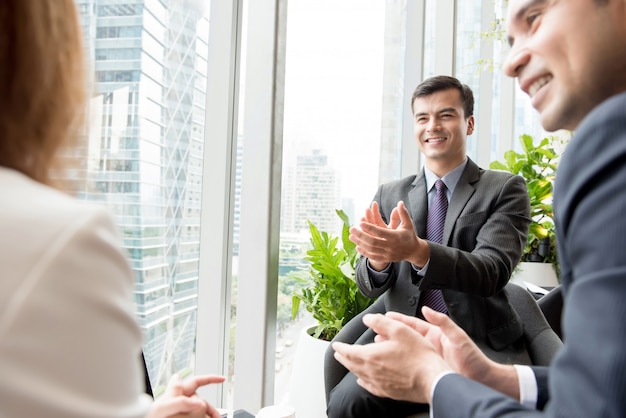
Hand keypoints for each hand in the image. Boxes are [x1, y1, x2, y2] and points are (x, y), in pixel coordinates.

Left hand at [147, 374, 225, 417]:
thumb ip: (181, 402)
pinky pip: (198, 417)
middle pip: (201, 400)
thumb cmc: (146, 416)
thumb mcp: (163, 407)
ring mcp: (181, 411)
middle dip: (208, 407)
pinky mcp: (182, 417)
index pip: (197, 381)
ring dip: (206, 414)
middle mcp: (180, 400)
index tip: (222, 379)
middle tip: (213, 416)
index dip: (210, 378)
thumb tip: (199, 401)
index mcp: (176, 392)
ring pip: (200, 411)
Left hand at [332, 313, 450, 403]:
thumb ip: (381, 322)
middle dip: (343, 357)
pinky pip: (369, 386)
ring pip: (358, 375)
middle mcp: (372, 371)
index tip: (336, 345)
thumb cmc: (419, 356)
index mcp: (371, 356)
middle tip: (338, 353)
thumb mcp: (400, 329)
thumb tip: (367, 319)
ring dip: (351, 367)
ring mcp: (379, 383)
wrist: (432, 380)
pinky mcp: (387, 392)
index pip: (349, 351)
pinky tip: (362, 381)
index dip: (341, 347)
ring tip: (347, 363)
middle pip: (351, 364)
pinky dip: (362, 381)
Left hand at [349, 201, 428, 267]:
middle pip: (373, 241)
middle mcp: (391, 246)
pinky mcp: (386, 259)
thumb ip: (403, 213)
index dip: (370, 227)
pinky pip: (373, 257)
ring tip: (351, 236)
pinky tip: (357, 247)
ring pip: (371, 249)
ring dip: (360, 243)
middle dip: (361, 235)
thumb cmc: (409, 235)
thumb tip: (400, 202)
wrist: (414, 251)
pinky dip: (365, 252)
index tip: (360, 222)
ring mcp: (388, 254)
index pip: (380, 232)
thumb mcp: (408, 224)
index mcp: (395, 236)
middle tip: (351, 229)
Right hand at [386, 308, 493, 381]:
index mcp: (435, 334)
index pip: (413, 324)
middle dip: (390, 333)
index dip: (399, 320)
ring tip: (377, 344)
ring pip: (404, 351)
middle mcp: (429, 345)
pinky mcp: (426, 371)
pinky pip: (409, 365)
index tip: (386, 316)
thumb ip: (443, 321)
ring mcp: (426, 359)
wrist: (480, 380)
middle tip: (375, 330)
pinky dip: (398, 363)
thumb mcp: (458, 336)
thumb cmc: (473, 359)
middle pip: (405, 337)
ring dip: (391, 347)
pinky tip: (389, 363)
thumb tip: (428, 309)